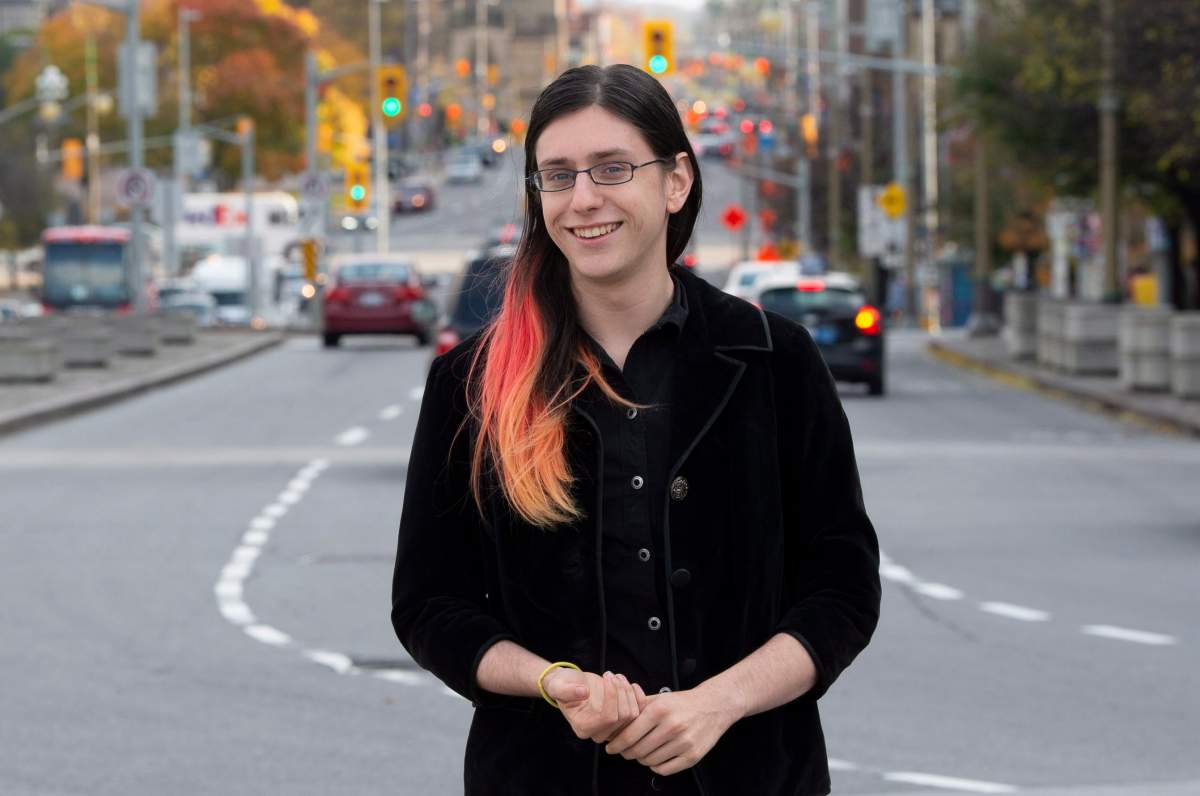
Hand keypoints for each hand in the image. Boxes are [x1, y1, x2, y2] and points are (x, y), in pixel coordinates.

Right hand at [542, 669, 641, 742]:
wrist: (572, 685)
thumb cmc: (564, 685)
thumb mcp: (558, 685)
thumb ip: (566, 690)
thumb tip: (583, 692)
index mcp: (583, 728)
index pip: (608, 717)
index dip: (612, 695)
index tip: (607, 676)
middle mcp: (599, 734)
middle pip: (623, 716)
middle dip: (620, 690)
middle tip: (610, 674)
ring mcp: (613, 730)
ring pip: (633, 714)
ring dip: (628, 691)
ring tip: (617, 677)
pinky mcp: (623, 722)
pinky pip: (640, 713)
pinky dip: (639, 697)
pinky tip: (630, 684)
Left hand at [604, 682, 742, 775]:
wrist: (714, 705)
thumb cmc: (682, 703)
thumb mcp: (659, 698)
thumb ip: (636, 708)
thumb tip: (613, 722)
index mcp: (660, 710)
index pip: (629, 735)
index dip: (616, 744)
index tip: (611, 747)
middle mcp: (672, 726)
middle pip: (638, 751)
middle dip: (626, 753)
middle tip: (623, 751)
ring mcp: (684, 743)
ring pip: (650, 761)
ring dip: (641, 759)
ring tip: (642, 752)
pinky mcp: (693, 756)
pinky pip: (665, 770)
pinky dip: (656, 766)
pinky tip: (656, 758)